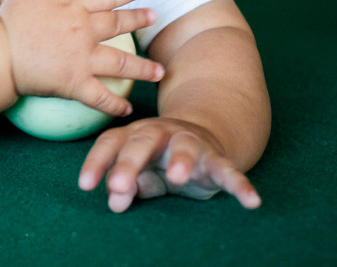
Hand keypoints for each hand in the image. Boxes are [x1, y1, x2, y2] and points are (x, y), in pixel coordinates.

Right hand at [0, 0, 163, 117]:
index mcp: (74, 6)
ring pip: (121, 63)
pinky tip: (127, 110)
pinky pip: (100, 97)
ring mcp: (82, 58)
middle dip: (140, 20)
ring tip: (159, 71)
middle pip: (119, 24)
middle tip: (155, 17)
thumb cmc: (11, 22)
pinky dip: (115, 105)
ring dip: (143, 68)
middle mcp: (84, 30)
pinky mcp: (75, 83)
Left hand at [78, 117, 261, 212]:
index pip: (112, 143)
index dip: (97, 162)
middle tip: (117, 185)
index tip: (85, 184)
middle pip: (143, 143)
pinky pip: (229, 171)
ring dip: (182, 161)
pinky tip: (252, 201)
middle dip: (130, 163)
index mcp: (136, 134)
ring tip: (177, 177)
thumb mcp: (140, 171)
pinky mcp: (217, 158)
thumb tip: (114, 201)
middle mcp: (162, 134)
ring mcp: (191, 143)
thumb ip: (126, 184)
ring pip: (186, 148)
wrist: (204, 134)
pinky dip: (241, 185)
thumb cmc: (160, 159)